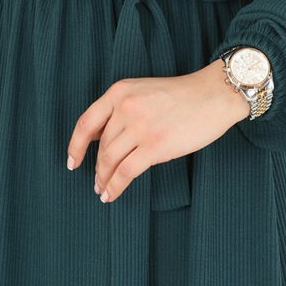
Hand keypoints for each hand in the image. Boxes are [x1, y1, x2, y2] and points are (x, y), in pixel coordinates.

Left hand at [66, 59, 249, 203]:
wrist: (212, 95)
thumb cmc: (181, 95)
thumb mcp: (142, 90)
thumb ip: (120, 109)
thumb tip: (99, 138)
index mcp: (119, 91)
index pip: (86, 122)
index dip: (75, 145)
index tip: (72, 161)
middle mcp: (125, 107)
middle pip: (101, 146)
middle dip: (97, 167)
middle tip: (97, 181)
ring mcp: (140, 127)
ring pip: (109, 160)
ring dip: (103, 179)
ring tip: (102, 190)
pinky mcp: (155, 146)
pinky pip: (125, 172)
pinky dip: (114, 187)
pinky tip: (111, 195)